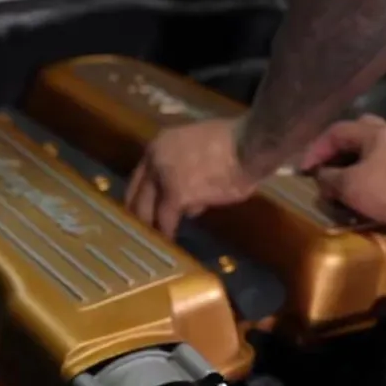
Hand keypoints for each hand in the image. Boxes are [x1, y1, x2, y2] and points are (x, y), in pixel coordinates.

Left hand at [126, 119, 258, 236]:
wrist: (248, 145)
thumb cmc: (234, 143)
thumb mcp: (199, 146)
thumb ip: (186, 165)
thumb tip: (188, 194)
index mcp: (160, 144)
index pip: (139, 175)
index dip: (138, 195)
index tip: (136, 208)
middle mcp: (155, 159)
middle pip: (138, 194)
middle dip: (139, 214)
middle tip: (139, 230)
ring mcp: (163, 177)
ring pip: (149, 209)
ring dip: (154, 224)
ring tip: (155, 238)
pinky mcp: (176, 195)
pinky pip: (167, 220)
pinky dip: (168, 231)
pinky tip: (169, 242)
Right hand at [299, 115, 385, 238]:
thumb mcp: (352, 185)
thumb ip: (330, 179)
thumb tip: (322, 178)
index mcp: (372, 133)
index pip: (335, 132)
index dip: (315, 149)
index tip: (304, 171)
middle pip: (356, 136)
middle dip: (337, 152)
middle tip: (325, 170)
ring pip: (371, 155)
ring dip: (354, 169)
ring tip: (341, 187)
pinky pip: (384, 172)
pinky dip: (370, 182)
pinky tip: (364, 198)